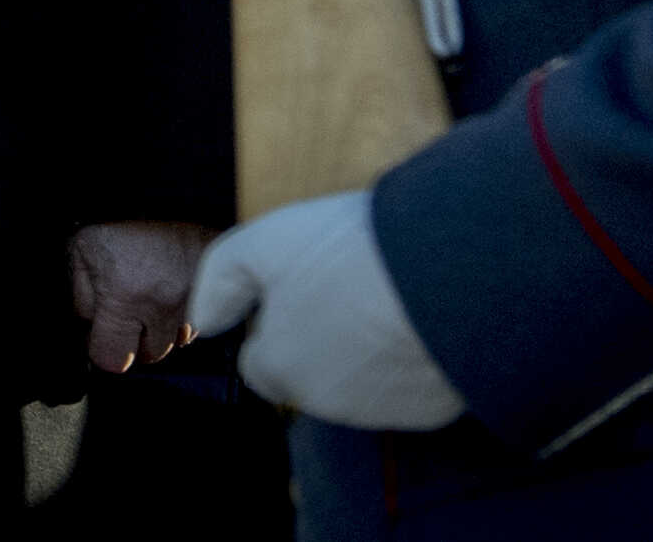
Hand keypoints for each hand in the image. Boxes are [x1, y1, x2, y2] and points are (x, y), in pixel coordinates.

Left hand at [68, 220, 208, 372]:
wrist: (181, 195)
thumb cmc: (127, 224)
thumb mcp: (86, 248)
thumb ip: (81, 292)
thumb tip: (89, 324)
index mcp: (124, 294)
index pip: (112, 358)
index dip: (105, 348)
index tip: (106, 333)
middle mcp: (160, 306)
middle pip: (148, 355)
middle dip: (138, 339)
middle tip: (130, 309)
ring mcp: (190, 304)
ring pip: (174, 342)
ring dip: (163, 328)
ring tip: (154, 293)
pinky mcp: (213, 299)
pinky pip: (195, 326)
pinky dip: (183, 316)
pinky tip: (174, 289)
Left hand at [190, 191, 464, 431]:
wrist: (450, 278)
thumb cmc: (352, 255)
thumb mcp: (266, 241)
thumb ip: (222, 278)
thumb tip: (202, 318)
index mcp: (281, 368)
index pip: (259, 360)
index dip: (275, 320)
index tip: (303, 283)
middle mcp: (327, 404)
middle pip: (310, 371)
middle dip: (323, 335)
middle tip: (349, 282)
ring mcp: (384, 412)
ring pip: (361, 381)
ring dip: (367, 347)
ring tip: (389, 292)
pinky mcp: (434, 409)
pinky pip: (412, 385)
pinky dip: (413, 358)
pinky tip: (422, 316)